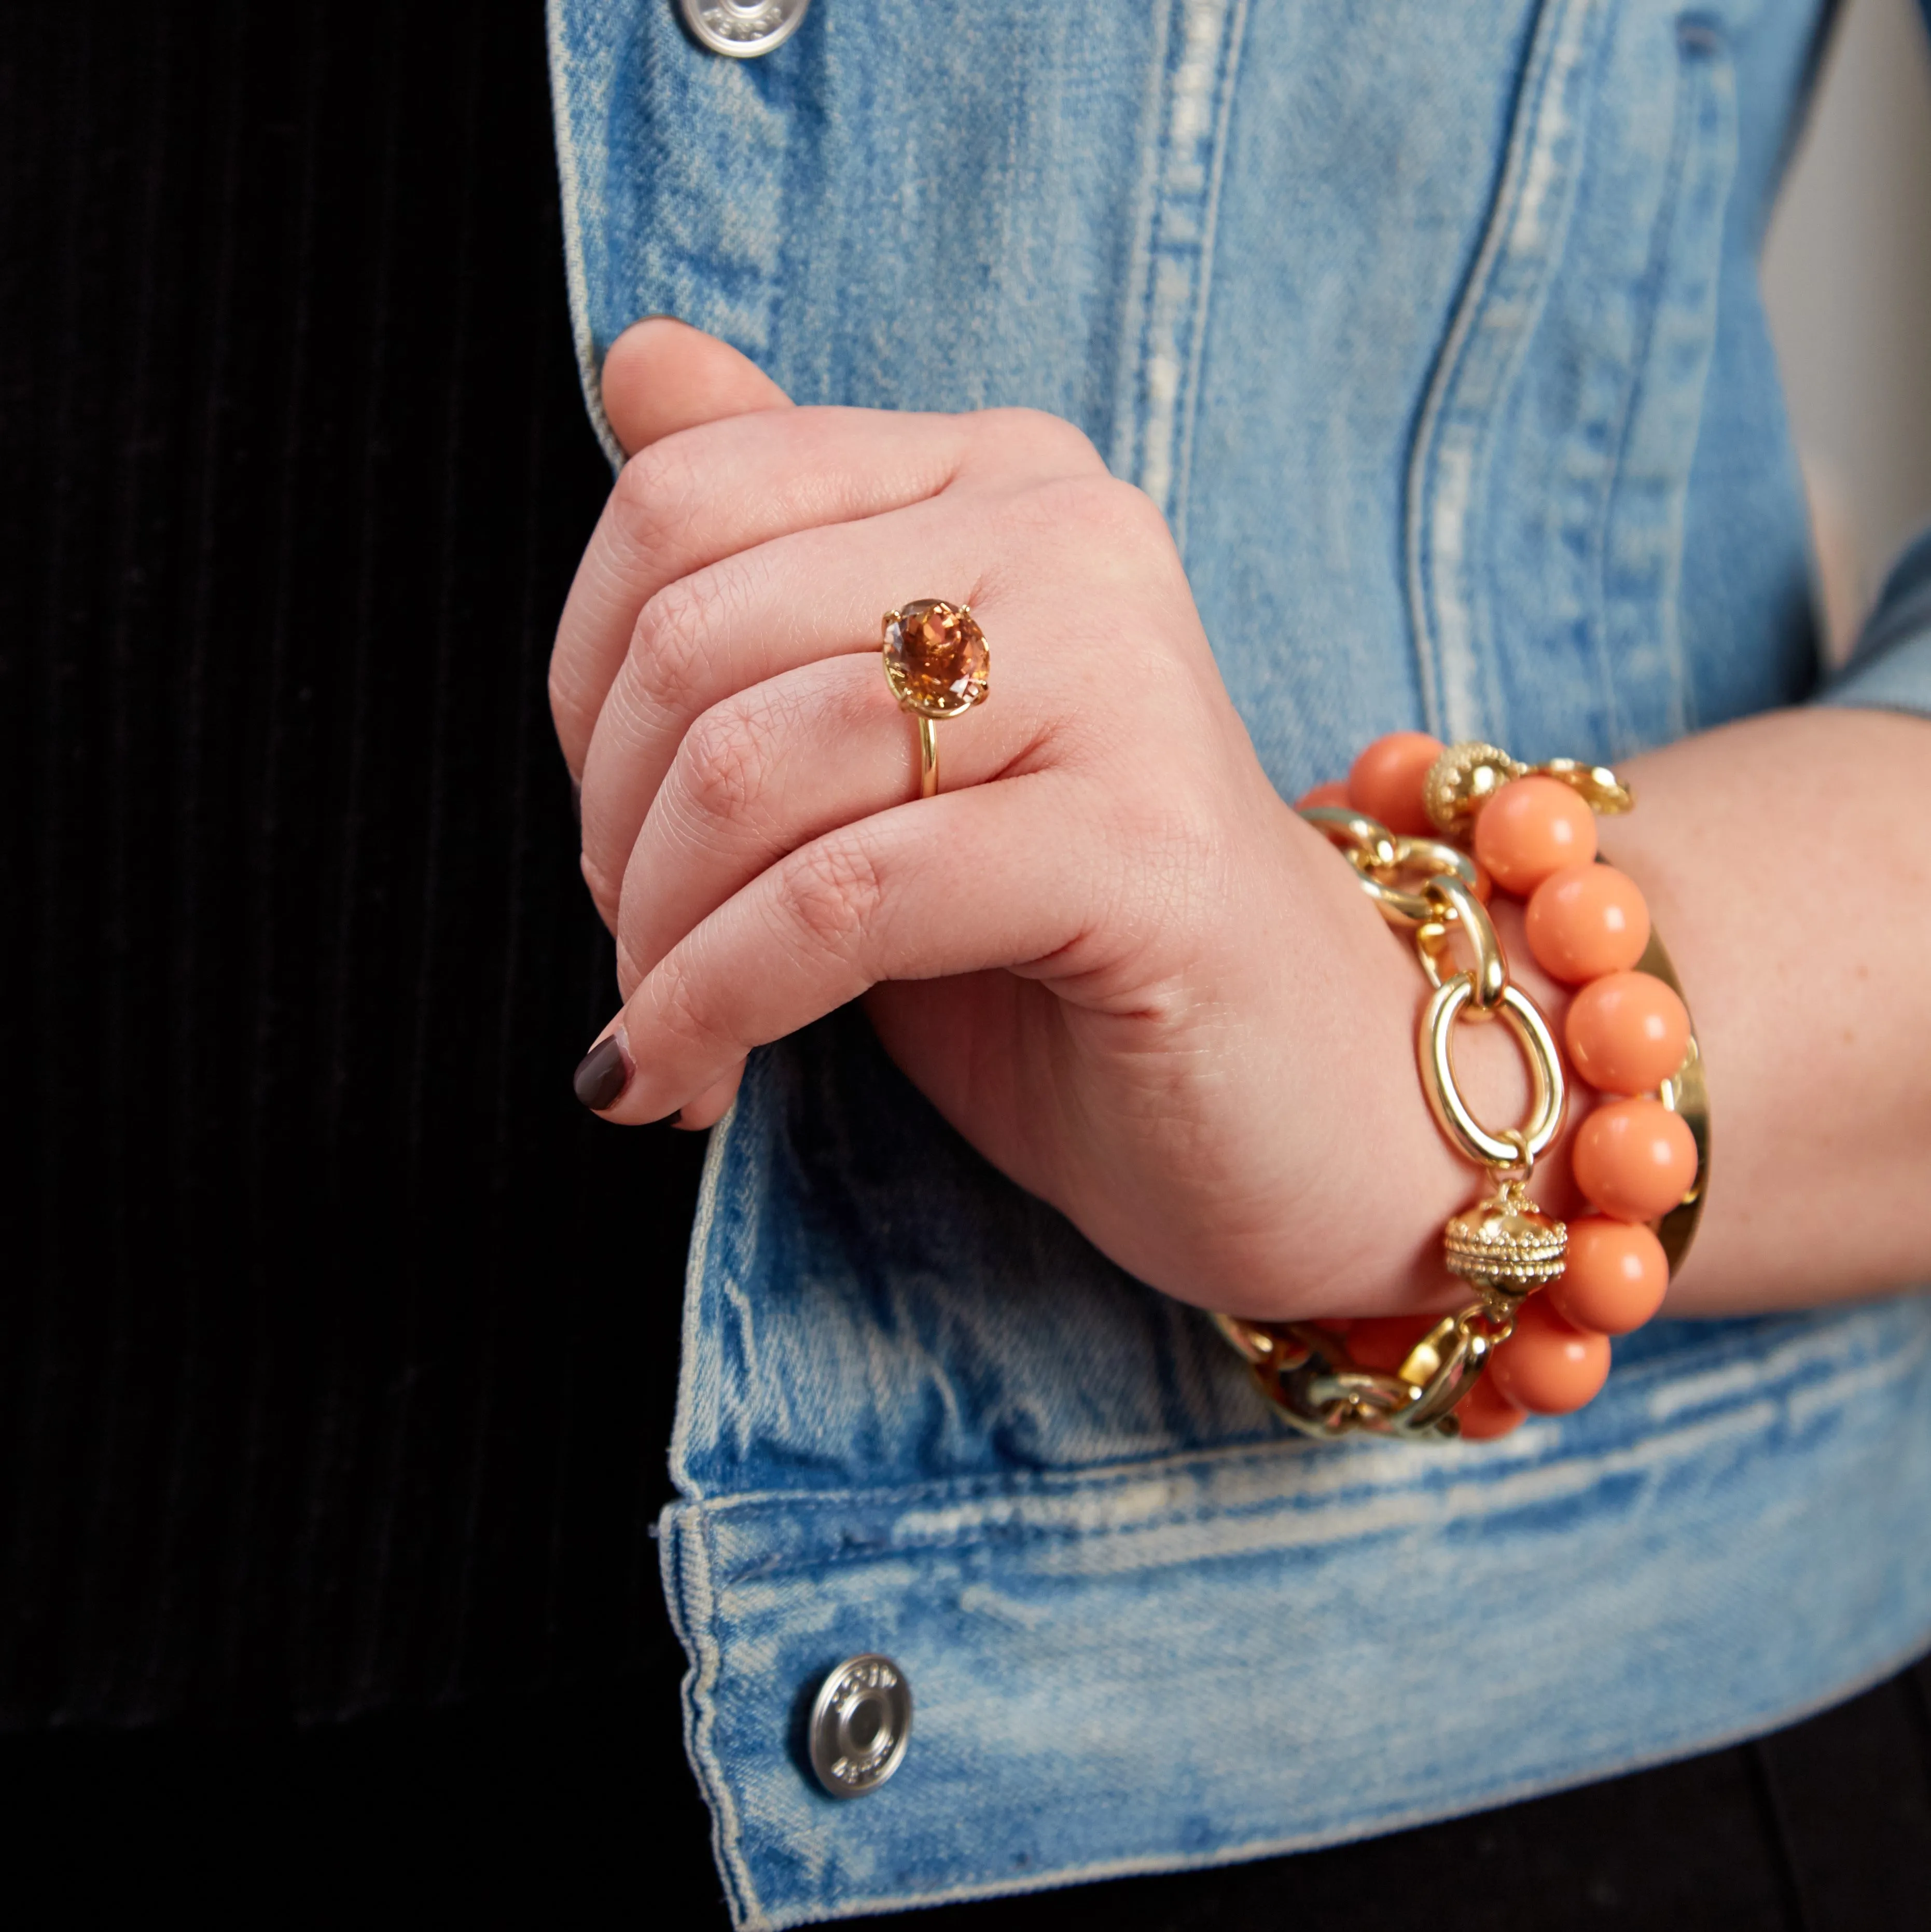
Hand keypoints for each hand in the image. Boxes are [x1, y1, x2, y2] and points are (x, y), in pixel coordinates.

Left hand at [549, 321, 1502, 1318]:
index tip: (617, 846)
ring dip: (660, 945)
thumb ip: (765, 557)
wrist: (1288, 1096)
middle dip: (615, 839)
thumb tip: (638, 361)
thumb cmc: (1058, 937)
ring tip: (664, 1045)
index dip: (586, 694)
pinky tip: (690, 1080)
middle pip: (693, 636)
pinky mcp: (1146, 846)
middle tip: (641, 963)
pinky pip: (847, 900)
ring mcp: (1123, 678)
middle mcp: (1067, 535)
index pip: (682, 499)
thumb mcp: (880, 743)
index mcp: (998, 478)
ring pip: (753, 768)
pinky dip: (722, 1003)